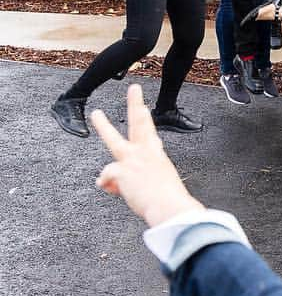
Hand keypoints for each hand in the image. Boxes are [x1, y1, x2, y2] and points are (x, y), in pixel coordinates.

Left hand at [93, 85, 201, 226]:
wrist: (169, 207)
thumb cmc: (167, 199)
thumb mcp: (157, 184)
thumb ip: (136, 179)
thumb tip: (110, 183)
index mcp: (155, 155)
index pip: (149, 131)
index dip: (144, 117)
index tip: (141, 106)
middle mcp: (145, 153)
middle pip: (139, 123)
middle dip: (136, 104)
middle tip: (134, 89)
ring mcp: (133, 159)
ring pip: (113, 139)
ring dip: (104, 125)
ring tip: (97, 114)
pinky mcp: (122, 170)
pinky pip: (105, 176)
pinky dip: (109, 186)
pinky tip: (114, 190)